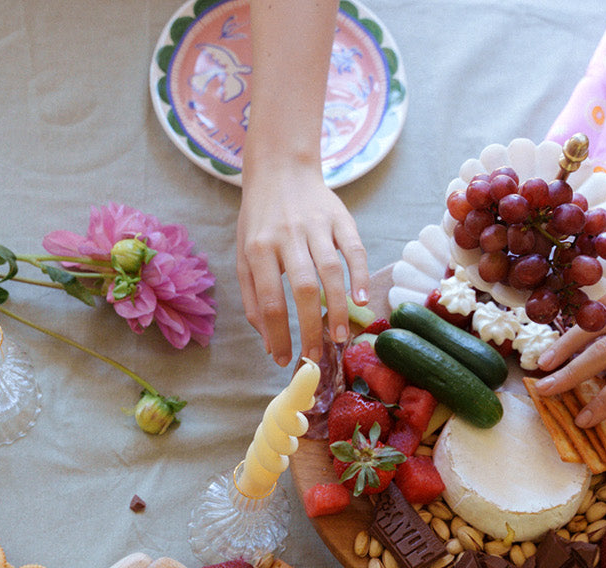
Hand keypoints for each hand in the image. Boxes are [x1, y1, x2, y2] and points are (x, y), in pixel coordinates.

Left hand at [237, 161, 368, 366]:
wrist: (281, 168)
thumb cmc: (260, 221)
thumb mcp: (244, 254)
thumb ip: (252, 297)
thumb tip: (268, 340)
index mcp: (258, 247)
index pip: (269, 300)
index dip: (277, 334)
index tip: (283, 359)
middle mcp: (287, 235)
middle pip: (302, 289)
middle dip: (309, 327)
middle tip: (315, 356)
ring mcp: (316, 225)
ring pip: (330, 271)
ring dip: (337, 308)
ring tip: (339, 337)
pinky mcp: (340, 217)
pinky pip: (354, 249)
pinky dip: (360, 275)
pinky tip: (361, 301)